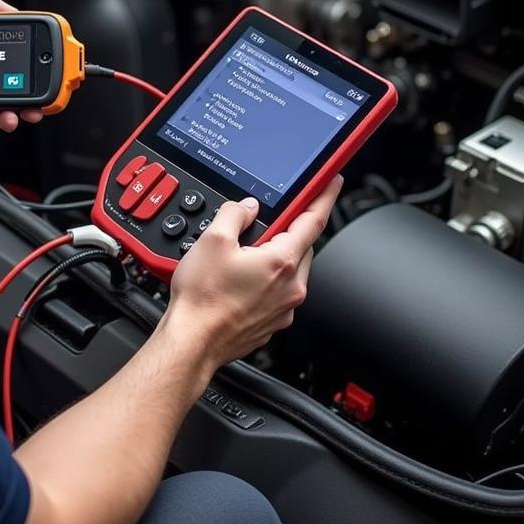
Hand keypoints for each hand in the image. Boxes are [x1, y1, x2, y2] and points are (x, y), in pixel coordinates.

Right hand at [168, 176, 341, 367]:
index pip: (313, 220)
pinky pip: (277, 292)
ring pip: (289, 270)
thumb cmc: (203, 299)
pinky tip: (237, 280)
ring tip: (241, 255)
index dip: (324, 196)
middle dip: (288, 229)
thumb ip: (234, 214)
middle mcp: (290, 287)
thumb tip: (246, 207)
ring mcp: (283, 308)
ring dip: (274, 256)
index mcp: (281, 262)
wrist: (193, 341)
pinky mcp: (271, 322)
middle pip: (300, 245)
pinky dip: (265, 280)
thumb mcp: (212, 240)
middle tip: (266, 220)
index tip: (330, 183)